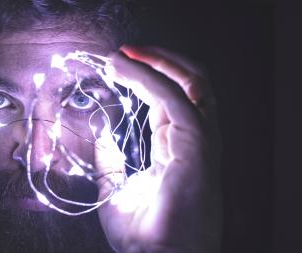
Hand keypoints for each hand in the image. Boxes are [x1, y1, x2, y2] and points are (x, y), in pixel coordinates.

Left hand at [94, 45, 221, 252]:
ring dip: (157, 63)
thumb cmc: (145, 236)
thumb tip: (100, 135)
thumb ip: (112, 160)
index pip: (171, 102)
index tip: (117, 67)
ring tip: (121, 56)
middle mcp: (196, 142)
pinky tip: (127, 71)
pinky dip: (152, 78)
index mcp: (179, 151)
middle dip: (158, 61)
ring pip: (193, 84)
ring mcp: (201, 144)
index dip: (147, 79)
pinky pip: (178, 101)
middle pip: (190, 85)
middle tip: (123, 53)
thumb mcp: (117, 190)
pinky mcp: (198, 149)